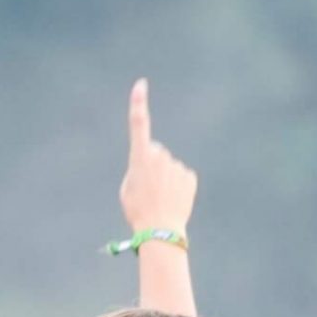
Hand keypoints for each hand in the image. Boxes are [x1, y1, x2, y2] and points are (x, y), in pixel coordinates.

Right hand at [119, 79, 197, 234]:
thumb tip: (152, 165)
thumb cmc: (138, 211)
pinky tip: (174, 200)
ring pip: (169, 166)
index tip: (141, 85)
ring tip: (161, 198)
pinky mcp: (189, 176)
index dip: (139, 103)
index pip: (139, 124)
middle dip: (152, 165)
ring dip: (165, 178)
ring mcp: (176, 166)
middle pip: (155, 152)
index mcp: (140, 157)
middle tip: (148, 189)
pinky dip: (178, 186)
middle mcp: (160, 156)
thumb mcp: (128, 188)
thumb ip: (137, 169)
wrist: (160, 231)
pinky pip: (182, 177)